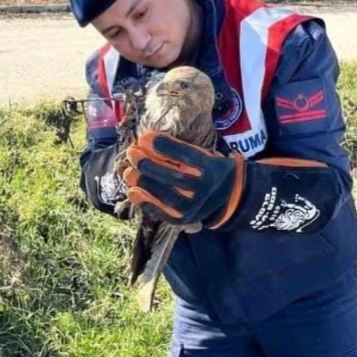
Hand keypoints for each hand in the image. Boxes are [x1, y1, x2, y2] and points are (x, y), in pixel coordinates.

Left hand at [122, 131, 244, 227]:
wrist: (228, 199)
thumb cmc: (210, 169)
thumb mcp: (204, 154)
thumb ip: (181, 149)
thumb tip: (146, 142)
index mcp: (211, 167)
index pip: (182, 154)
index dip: (160, 145)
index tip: (144, 137)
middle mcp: (202, 189)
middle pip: (168, 174)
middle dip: (145, 161)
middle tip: (132, 152)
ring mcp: (192, 207)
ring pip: (160, 192)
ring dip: (140, 180)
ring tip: (128, 171)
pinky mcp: (181, 219)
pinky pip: (158, 210)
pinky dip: (143, 200)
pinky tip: (132, 191)